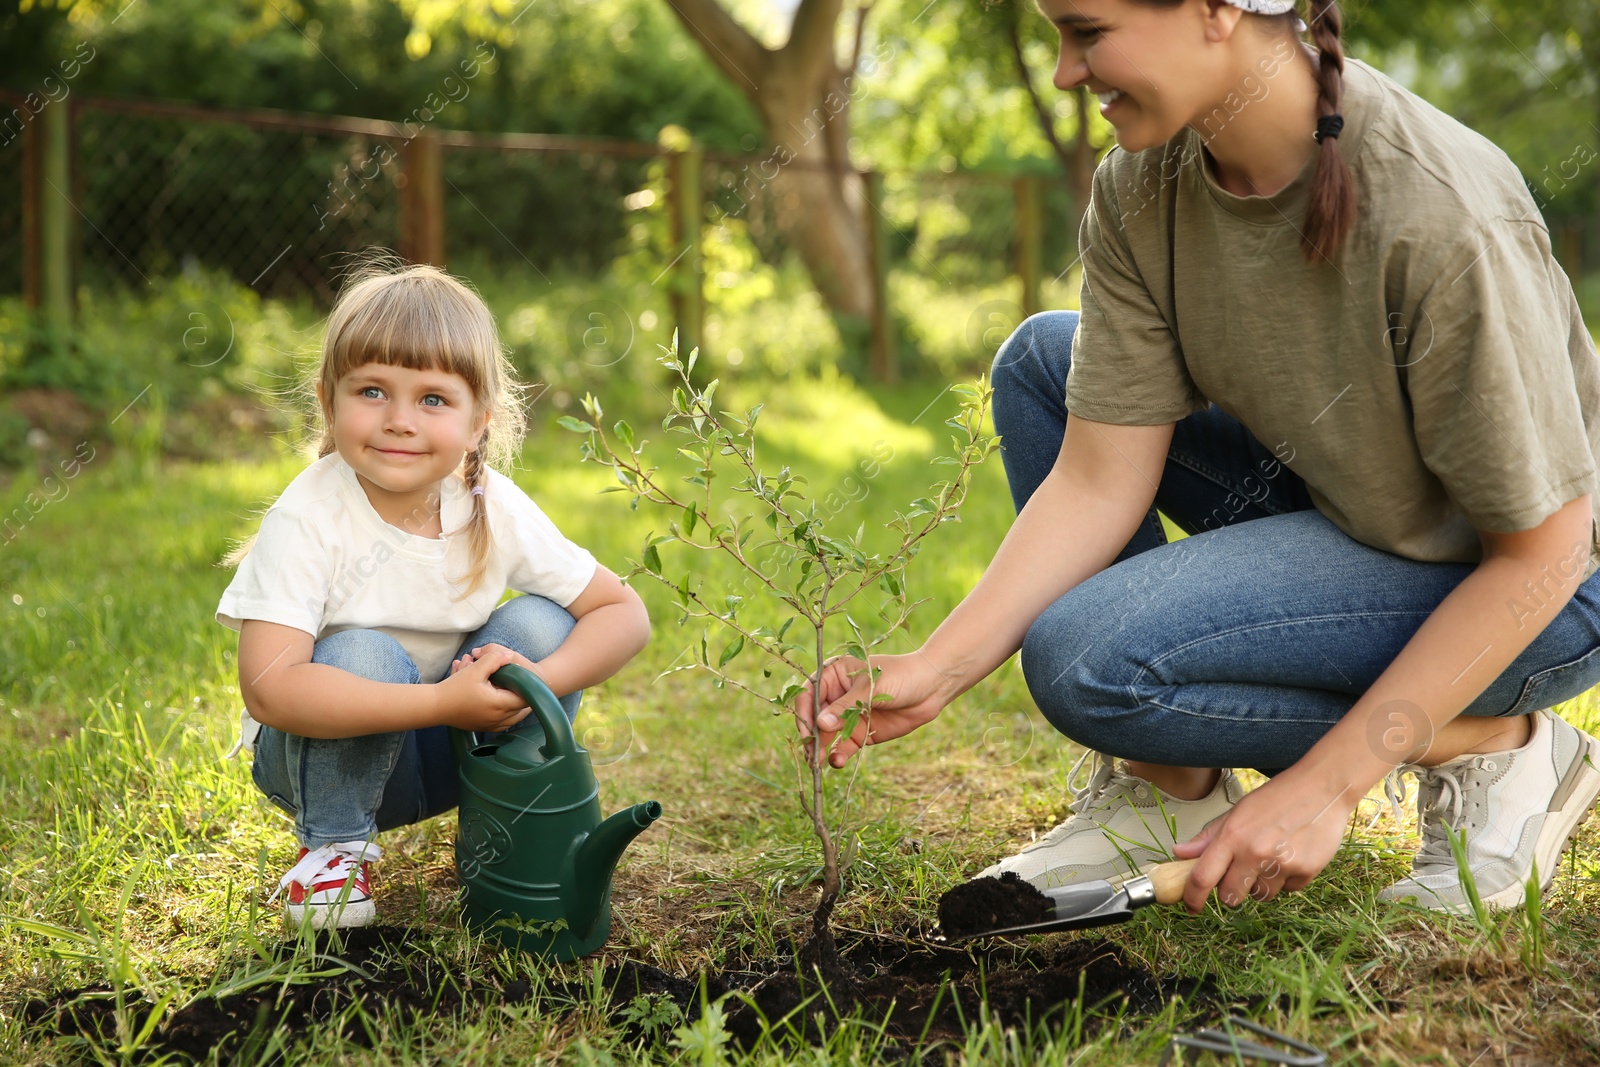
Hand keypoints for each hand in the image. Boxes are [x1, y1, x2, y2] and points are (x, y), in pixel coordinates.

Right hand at [435, 643, 533, 731]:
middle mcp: (498, 719)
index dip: (527, 687)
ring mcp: (492, 726)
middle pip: (522, 709)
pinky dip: (508, 714)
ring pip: (515, 718)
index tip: (525, 678)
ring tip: (518, 693)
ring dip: (517, 706)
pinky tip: (505, 704)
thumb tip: (509, 656)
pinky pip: (504, 724)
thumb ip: (494, 659)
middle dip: (523, 696)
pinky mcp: (484, 729)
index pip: (525, 698)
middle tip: (524, 685)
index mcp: (499, 704)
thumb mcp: (475, 669)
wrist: (434, 707)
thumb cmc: (454, 689)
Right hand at [794, 650, 953, 767]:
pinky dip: (837, 755)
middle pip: (814, 718)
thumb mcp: (871, 687)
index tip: (807, 730)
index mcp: (834, 675)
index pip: (809, 694)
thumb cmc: (901, 675)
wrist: (932, 688)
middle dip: (811, 736)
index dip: (804, 712)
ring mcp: (848, 716)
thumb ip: (845, 706)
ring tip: (818, 763)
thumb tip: (819, 724)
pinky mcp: (861, 734)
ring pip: (826, 735)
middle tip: (810, 753)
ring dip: (821, 749)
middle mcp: (837, 696)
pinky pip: (843, 746)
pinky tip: (836, 761)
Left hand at [1172, 769, 1355, 911]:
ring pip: (1261, 896)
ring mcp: (1282, 864)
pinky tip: (1292, 854)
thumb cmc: (1276, 798)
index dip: (1192, 897)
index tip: (1191, 906)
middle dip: (1231, 891)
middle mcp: (1255, 852)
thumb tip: (1179, 853)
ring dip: (1261, 884)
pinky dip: (1286, 879)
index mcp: (1233, 836)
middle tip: (1240, 873)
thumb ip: (1208, 837)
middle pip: (1230, 896)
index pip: (1202, 877)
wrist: (1322, 788)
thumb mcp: (1237, 812)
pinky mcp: (1306, 872)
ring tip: (1272, 856)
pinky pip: (1287, 890)